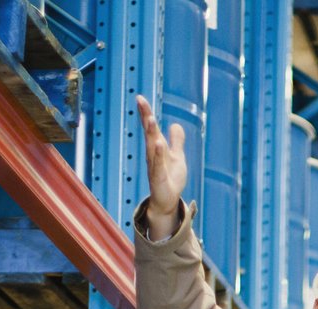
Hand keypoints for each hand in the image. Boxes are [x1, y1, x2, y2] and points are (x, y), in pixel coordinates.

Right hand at [135, 95, 188, 238]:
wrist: (167, 201)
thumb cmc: (170, 179)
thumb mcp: (177, 157)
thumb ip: (176, 141)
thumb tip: (175, 125)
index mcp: (157, 148)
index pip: (151, 128)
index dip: (146, 113)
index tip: (140, 98)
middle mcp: (153, 155)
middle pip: (149, 133)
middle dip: (146, 117)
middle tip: (141, 101)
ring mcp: (155, 166)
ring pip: (152, 147)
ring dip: (151, 133)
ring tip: (151, 119)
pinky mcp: (158, 178)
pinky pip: (157, 165)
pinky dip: (158, 155)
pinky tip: (158, 144)